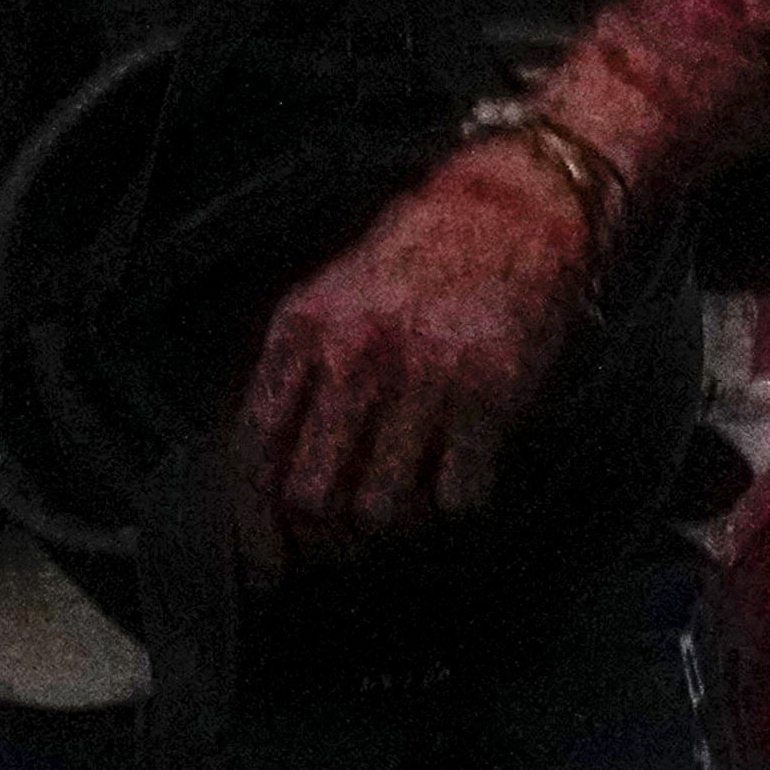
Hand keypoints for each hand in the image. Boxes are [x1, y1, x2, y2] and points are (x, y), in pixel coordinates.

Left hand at [230, 138, 603, 555]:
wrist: (514, 206)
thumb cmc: (421, 257)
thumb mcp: (335, 298)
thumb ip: (298, 377)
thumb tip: (269, 480)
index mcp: (305, 328)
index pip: (256, 449)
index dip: (255, 522)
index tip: (267, 562)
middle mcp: (357, 354)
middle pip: (311, 495)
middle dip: (324, 534)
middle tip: (344, 540)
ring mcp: (423, 377)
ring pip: (379, 510)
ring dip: (393, 519)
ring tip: (408, 492)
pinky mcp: (489, 395)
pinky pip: (455, 497)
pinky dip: (456, 498)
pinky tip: (459, 464)